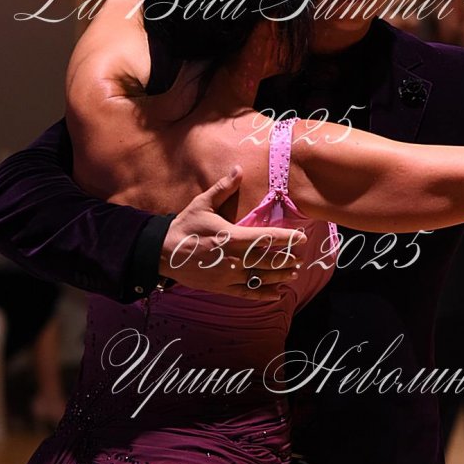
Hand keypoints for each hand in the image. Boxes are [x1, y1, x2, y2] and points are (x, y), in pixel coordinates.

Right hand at [158, 166, 306, 300]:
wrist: (161, 253)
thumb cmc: (184, 226)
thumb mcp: (202, 204)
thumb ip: (223, 188)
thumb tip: (238, 169)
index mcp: (231, 237)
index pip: (265, 237)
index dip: (286, 239)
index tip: (302, 238)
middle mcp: (232, 259)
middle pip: (268, 260)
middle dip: (287, 259)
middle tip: (301, 257)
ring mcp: (227, 275)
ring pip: (260, 278)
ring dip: (280, 276)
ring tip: (294, 273)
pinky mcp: (221, 287)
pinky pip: (246, 293)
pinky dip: (263, 294)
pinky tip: (276, 294)